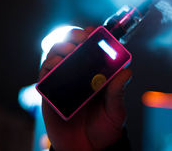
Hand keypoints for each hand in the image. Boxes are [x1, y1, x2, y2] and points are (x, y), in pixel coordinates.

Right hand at [39, 27, 131, 150]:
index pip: (92, 48)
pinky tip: (56, 65)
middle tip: (81, 39)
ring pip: (56, 56)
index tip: (93, 32)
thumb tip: (127, 71)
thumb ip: (118, 92)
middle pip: (72, 46)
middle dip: (75, 37)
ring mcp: (64, 82)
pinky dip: (48, 66)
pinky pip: (44, 75)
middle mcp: (80, 74)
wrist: (87, 149)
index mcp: (97, 74)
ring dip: (61, 48)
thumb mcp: (116, 110)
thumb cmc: (105, 128)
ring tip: (70, 52)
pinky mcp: (50, 93)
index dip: (92, 37)